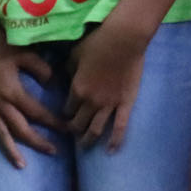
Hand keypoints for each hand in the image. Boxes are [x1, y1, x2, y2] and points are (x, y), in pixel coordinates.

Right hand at [0, 14, 63, 168]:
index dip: (54, 122)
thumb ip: (40, 68)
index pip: (38, 113)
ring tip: (21, 164)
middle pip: (21, 128)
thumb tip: (51, 83)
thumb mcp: (22, 51)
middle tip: (52, 151)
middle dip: (37, 141)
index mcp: (13, 92)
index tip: (68, 130)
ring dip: (11, 150)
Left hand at [66, 16, 148, 149]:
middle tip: (72, 133)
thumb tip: (65, 75)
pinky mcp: (126, 104)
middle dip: (73, 130)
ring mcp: (110, 105)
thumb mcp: (75, 54)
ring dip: (88, 140)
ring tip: (84, 146)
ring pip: (96, 130)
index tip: (64, 117)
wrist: (124, 40)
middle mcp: (91, 102)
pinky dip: (115, 141)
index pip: (67, 109)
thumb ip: (69, 68)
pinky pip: (121, 127)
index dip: (65, 114)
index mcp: (77, 89)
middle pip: (79, 124)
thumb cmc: (97, 42)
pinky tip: (110, 151)